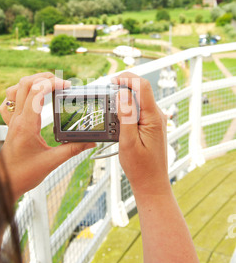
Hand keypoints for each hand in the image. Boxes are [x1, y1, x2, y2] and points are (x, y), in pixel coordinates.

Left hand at [0, 72, 94, 200]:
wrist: (5, 184)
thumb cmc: (23, 175)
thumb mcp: (52, 162)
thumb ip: (72, 150)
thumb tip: (90, 142)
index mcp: (26, 125)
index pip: (36, 92)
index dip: (52, 83)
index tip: (67, 86)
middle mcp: (16, 119)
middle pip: (25, 84)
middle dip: (44, 77)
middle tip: (61, 83)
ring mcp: (11, 120)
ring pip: (15, 89)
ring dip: (31, 82)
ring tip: (47, 85)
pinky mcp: (10, 125)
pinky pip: (8, 102)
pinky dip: (19, 94)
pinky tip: (29, 98)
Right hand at [112, 72, 169, 198]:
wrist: (151, 184)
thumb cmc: (140, 167)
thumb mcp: (128, 141)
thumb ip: (125, 116)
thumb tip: (121, 94)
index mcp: (153, 117)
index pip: (143, 86)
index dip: (127, 78)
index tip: (111, 81)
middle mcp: (157, 116)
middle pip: (141, 89)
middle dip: (123, 86)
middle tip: (105, 92)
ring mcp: (155, 120)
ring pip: (139, 99)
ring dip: (124, 97)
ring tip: (109, 104)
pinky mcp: (151, 125)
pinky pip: (139, 109)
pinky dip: (127, 108)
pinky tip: (117, 116)